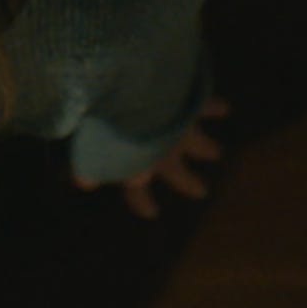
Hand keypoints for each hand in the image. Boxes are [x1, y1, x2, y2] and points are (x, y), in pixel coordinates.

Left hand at [71, 95, 231, 219]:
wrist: (138, 94)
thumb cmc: (110, 123)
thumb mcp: (93, 147)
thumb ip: (89, 164)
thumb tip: (83, 184)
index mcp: (138, 166)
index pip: (138, 192)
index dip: (142, 203)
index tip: (151, 213)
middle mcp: (165, 154)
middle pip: (180, 176)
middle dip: (190, 184)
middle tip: (201, 191)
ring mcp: (183, 132)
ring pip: (202, 146)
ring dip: (208, 149)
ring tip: (216, 152)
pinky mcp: (193, 108)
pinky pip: (207, 108)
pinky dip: (214, 108)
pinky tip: (223, 108)